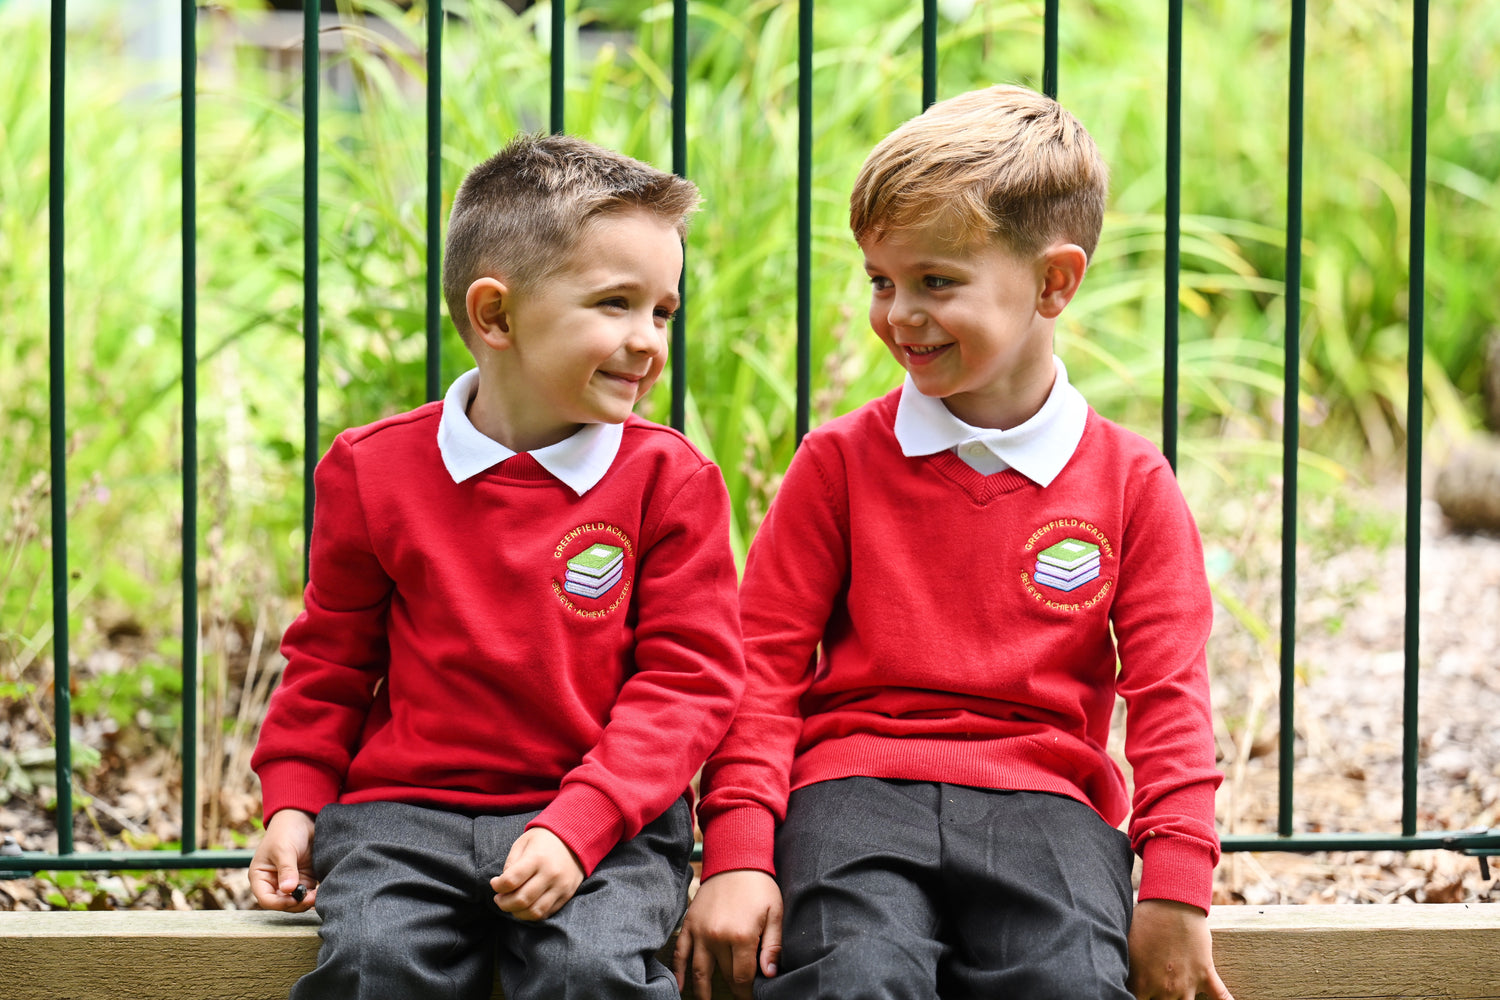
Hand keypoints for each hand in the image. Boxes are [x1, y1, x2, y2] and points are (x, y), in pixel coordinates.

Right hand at [248, 809, 318, 911]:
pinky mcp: (305, 879)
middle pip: (282, 903)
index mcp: (261, 877)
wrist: (303, 817)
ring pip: (297, 901)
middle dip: (296, 903)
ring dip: (307, 901)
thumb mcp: (284, 849)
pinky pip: (308, 893)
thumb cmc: (286, 831)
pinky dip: (314, 895)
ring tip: (318, 895)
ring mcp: (290, 882)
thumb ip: (286, 870)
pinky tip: (322, 891)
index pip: (266, 899)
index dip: (279, 903)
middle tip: (311, 898)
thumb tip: (288, 890)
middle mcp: (273, 883)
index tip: (294, 898)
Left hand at [491, 827, 584, 920]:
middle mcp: (550, 874)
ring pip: (534, 912)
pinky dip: (531, 914)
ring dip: (517, 912)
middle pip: (521, 900)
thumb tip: (503, 885)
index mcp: (537, 858)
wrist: (576, 838)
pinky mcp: (567, 895)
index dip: (497, 886)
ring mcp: (561, 886)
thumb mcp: (524, 842)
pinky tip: (526, 906)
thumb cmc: (544, 839)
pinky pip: (546, 913)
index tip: (495, 883)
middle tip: (499, 898)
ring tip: (511, 904)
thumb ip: (511, 863)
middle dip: (503, 903)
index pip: (511, 880)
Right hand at [673, 869, 782, 999]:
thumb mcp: (775, 913)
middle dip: (732, 988)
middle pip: (724, 974)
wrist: (736, 859)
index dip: (748, 992)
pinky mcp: (689, 924)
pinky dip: (678, 971)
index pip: (743, 976)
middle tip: (737, 997)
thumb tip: (768, 974)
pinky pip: (680, 952)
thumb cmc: (759, 887)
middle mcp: (717, 937)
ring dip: (702, 991)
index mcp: (741, 936)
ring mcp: (700, 931)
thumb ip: (772, 946)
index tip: (751, 998)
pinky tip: (680, 987)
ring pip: (699, 970)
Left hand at [1126, 898, 1234, 999]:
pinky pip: (1221, 997)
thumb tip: (1114, 976)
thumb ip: (1124, 968)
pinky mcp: (1206, 973)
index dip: (1132, 998)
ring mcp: (1187, 983)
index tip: (1133, 994)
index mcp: (1141, 982)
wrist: (1172, 901)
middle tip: (1156, 994)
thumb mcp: (1126, 945)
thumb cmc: (1144, 919)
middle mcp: (1165, 989)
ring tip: (1178, 999)